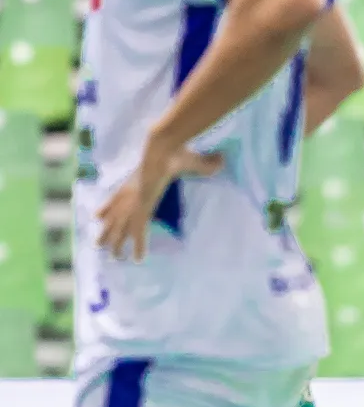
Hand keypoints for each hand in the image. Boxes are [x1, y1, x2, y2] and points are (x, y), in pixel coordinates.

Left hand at [96, 139, 223, 260]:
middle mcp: (131, 194)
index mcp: (135, 181)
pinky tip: (137, 259)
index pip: (117, 198)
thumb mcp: (190, 159)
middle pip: (115, 216)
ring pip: (121, 227)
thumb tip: (222, 160)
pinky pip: (140, 232)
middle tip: (100, 244)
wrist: (164, 147)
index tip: (98, 216)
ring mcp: (135, 202)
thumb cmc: (175, 150)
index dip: (108, 208)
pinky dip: (140, 246)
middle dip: (108, 231)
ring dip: (116, 242)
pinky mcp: (143, 209)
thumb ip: (205, 162)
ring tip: (113, 256)